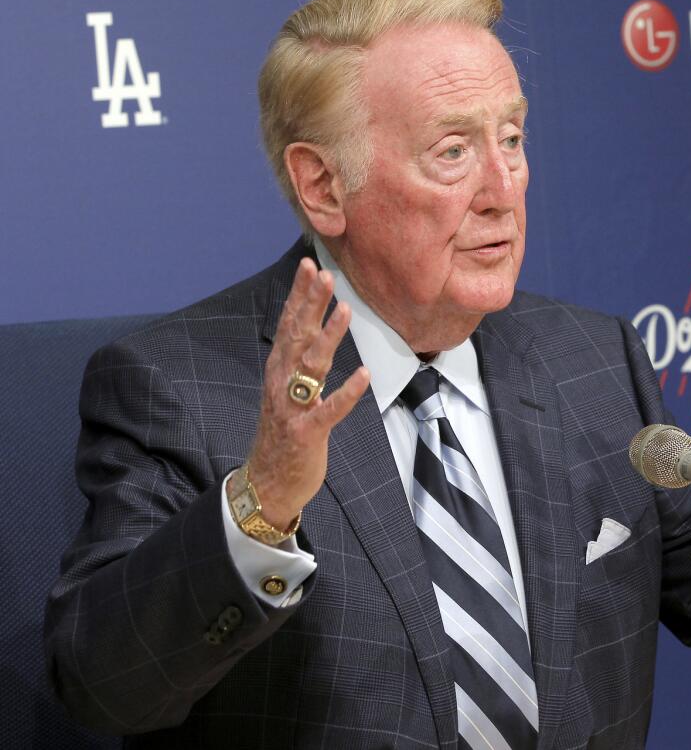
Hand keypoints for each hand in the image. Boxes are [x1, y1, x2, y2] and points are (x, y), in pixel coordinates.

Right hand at [246, 258, 369, 528]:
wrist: (268, 484)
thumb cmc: (285, 434)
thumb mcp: (288, 391)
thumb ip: (300, 362)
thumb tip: (312, 329)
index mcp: (278, 371)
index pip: (289, 325)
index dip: (299, 295)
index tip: (309, 265)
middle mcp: (281, 383)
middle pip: (297, 336)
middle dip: (311, 304)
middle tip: (325, 273)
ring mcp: (293, 408)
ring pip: (312, 366)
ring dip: (329, 337)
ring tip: (345, 310)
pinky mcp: (307, 432)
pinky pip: (329, 409)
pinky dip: (347, 392)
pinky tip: (363, 374)